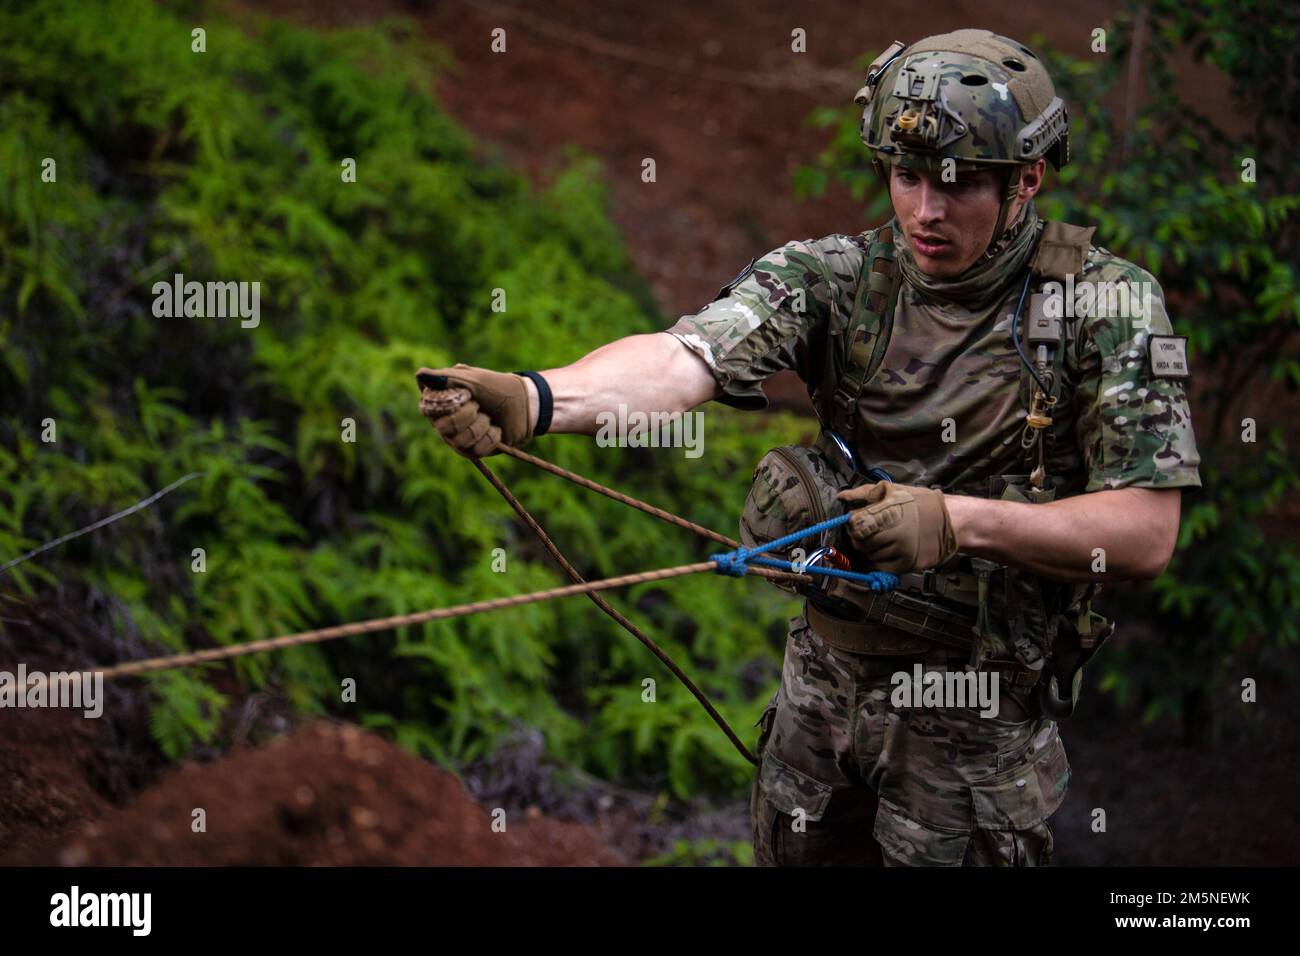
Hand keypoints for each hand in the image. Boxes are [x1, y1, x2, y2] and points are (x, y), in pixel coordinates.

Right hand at [416, 364, 532, 458]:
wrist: (524, 404)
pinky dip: (491, 437)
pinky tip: (496, 429)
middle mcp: (446, 423)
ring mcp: (459, 438)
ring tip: (489, 417)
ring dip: (480, 425)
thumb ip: (445, 378)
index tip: (465, 394)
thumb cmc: (497, 387)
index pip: (427, 410)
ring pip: (460, 441)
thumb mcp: (472, 379)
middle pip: (442, 428)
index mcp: (441, 403)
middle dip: (466, 415)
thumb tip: (419, 375)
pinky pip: (477, 450)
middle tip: (479, 405)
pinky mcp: (475, 451)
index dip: (446, 405)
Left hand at [835, 482, 957, 573]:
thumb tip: (842, 496)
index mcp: (888, 512)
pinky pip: (880, 568)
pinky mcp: (906, 565)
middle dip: (860, 538)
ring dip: (870, 550)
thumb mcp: (893, 490)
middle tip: (869, 532)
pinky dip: (878, 561)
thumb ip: (864, 493)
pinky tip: (886, 551)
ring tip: (882, 540)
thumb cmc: (920, 503)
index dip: (853, 525)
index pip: (855, 525)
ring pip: (869, 556)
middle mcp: (893, 534)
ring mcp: (900, 551)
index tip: (857, 522)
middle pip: (860, 543)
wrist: (951, 521)